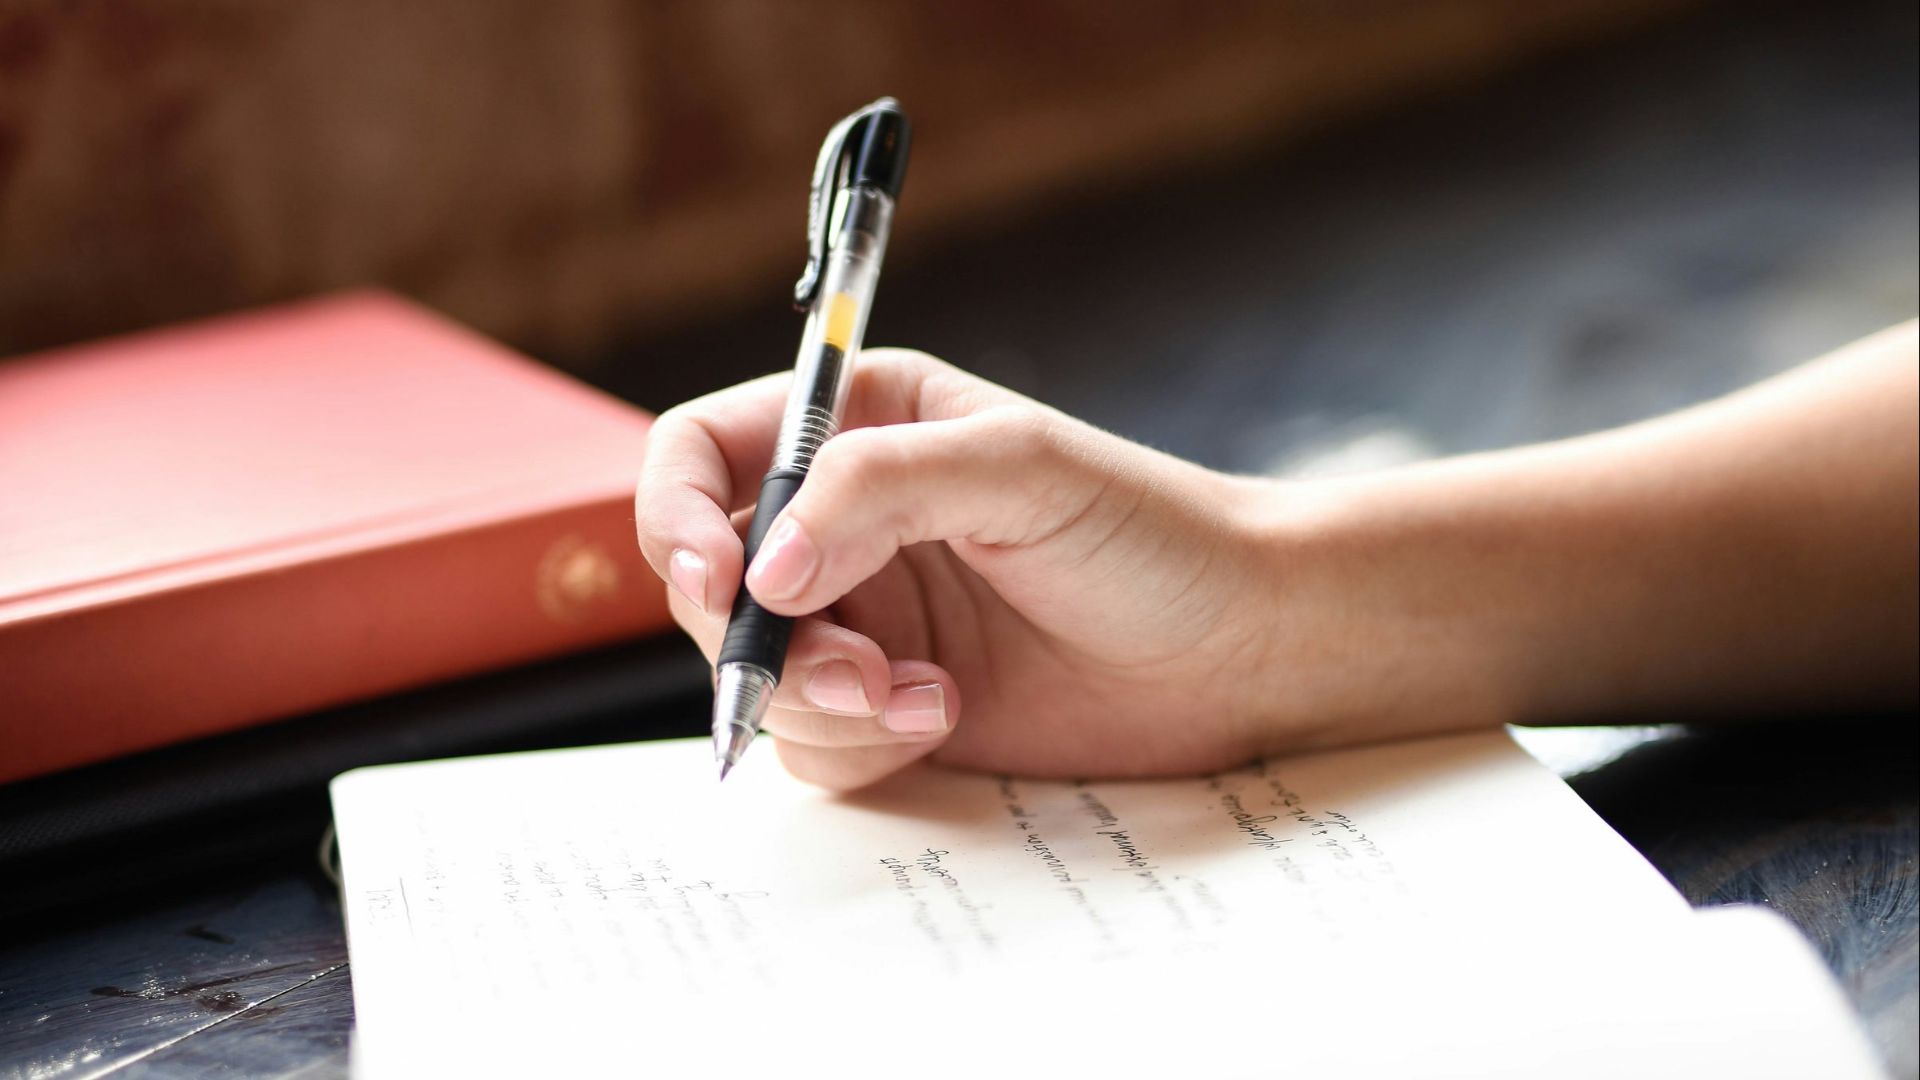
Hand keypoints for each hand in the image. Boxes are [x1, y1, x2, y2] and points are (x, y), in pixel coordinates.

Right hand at [635, 349, 1293, 789]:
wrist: (1240, 648)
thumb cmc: (1150, 531)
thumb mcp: (1019, 469)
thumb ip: (878, 489)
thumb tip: (760, 571)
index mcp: (859, 427)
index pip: (701, 455)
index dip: (675, 515)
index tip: (717, 579)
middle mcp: (843, 522)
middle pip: (710, 583)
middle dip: (762, 640)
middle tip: (853, 668)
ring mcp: (863, 620)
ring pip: (753, 676)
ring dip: (818, 701)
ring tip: (923, 697)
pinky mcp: (888, 707)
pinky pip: (810, 744)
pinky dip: (861, 744)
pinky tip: (946, 717)